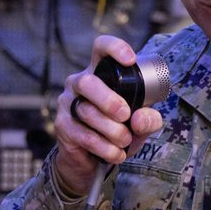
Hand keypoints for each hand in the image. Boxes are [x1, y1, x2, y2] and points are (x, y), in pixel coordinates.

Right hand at [54, 35, 164, 195]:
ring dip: (111, 130)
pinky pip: (84, 135)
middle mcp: (79, 83)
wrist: (90, 161)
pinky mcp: (62, 126)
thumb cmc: (116, 131)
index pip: (101, 48)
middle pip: (87, 82)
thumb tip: (140, 118)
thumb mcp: (139, 125)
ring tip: (125, 141)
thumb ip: (148, 119)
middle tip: (125, 115)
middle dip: (108, 100)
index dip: (114, 48)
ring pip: (87, 112)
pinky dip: (104, 147)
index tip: (130, 60)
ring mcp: (67, 104)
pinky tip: (116, 153)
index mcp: (100, 73)